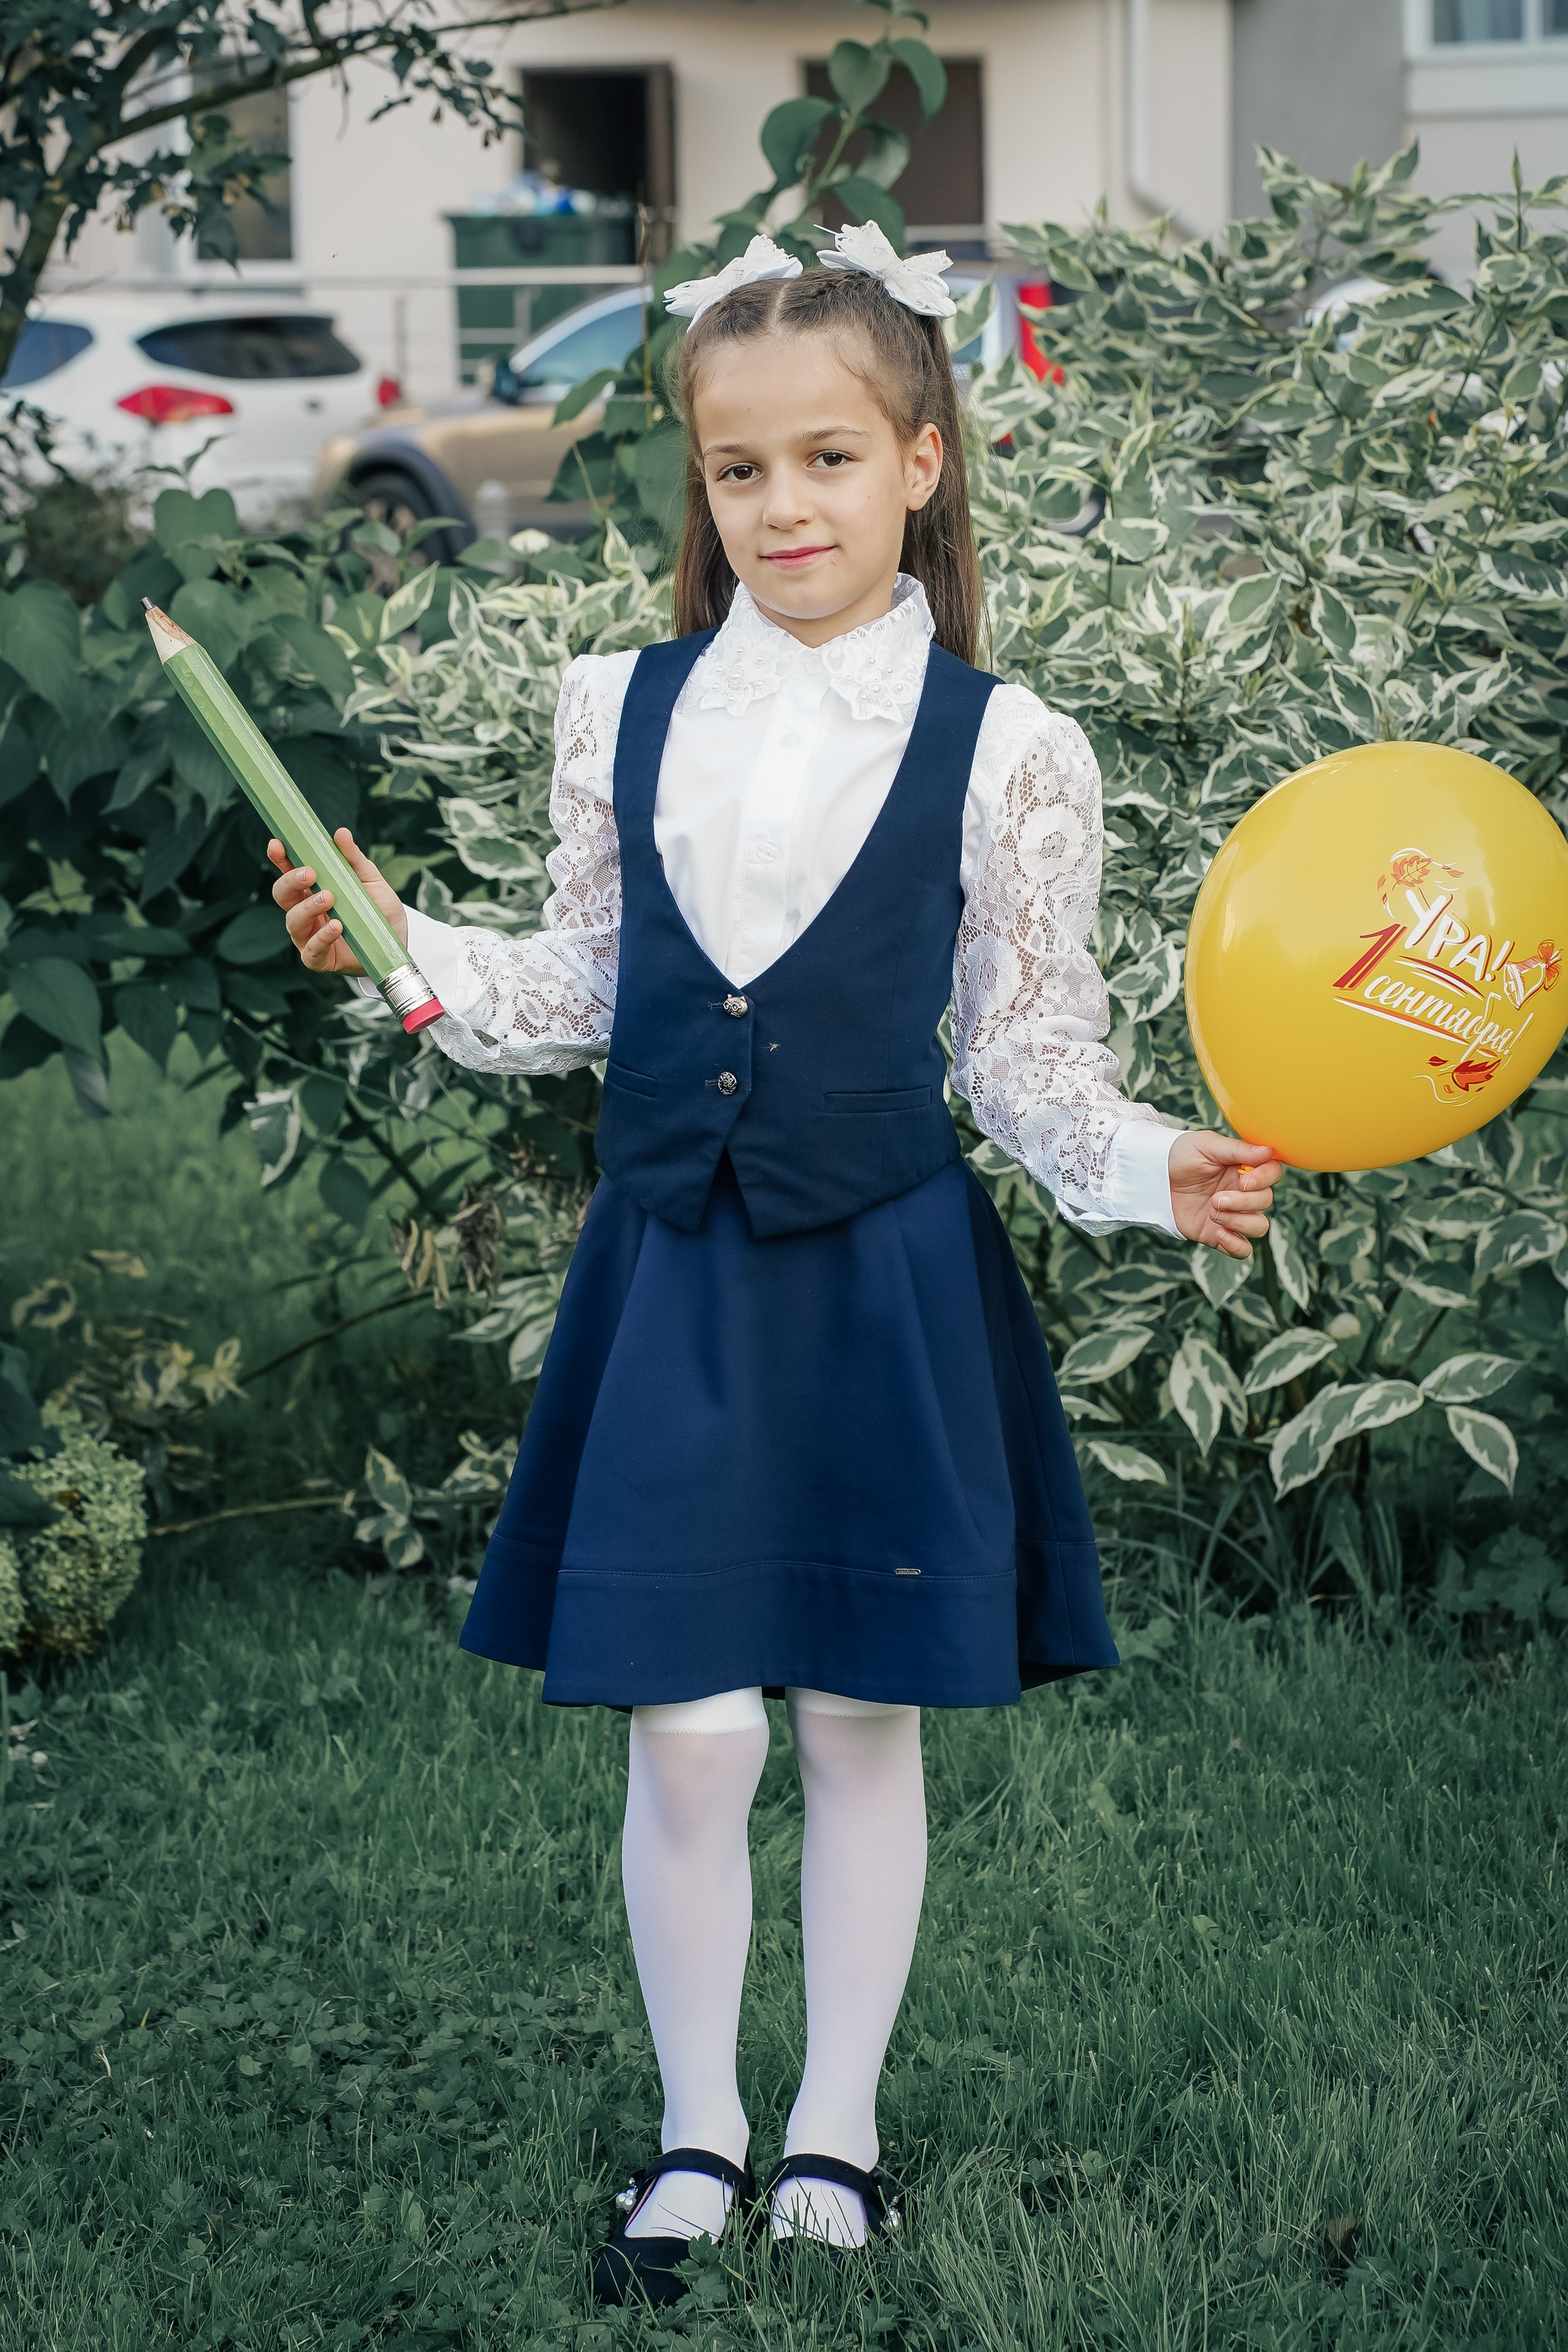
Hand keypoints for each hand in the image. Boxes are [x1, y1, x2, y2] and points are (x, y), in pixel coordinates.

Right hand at [267, 828, 406, 974]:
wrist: (398, 940)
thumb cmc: (379, 909)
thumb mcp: (371, 880)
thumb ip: (354, 859)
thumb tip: (341, 833)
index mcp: (312, 890)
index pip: (289, 872)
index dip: (280, 859)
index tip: (277, 844)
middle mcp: (306, 912)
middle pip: (282, 895)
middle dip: (290, 882)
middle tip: (310, 873)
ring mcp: (309, 936)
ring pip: (293, 922)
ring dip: (307, 908)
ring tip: (328, 898)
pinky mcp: (320, 958)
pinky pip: (311, 950)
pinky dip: (322, 938)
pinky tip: (336, 927)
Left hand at [1168, 1132, 1282, 1259]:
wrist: (1153, 1178)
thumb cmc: (1180, 1156)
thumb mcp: (1207, 1145)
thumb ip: (1238, 1150)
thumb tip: (1268, 1151)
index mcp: (1244, 1167)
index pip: (1273, 1173)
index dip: (1265, 1179)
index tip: (1244, 1181)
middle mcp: (1242, 1191)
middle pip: (1266, 1201)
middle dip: (1243, 1202)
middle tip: (1217, 1198)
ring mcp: (1232, 1214)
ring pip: (1259, 1226)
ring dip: (1240, 1222)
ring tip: (1213, 1213)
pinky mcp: (1218, 1234)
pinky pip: (1242, 1249)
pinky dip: (1235, 1245)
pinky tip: (1218, 1233)